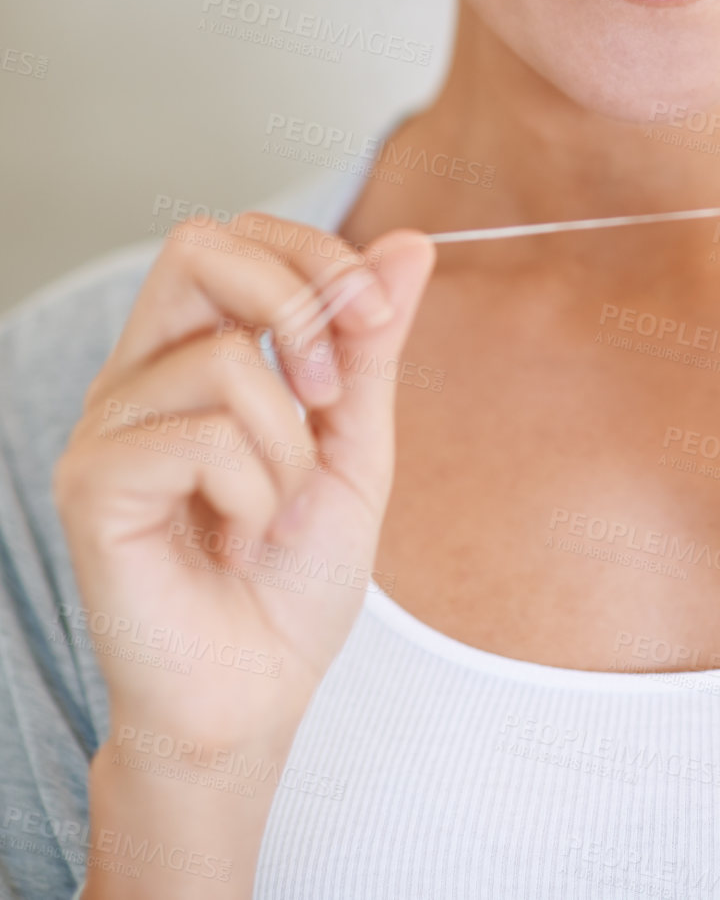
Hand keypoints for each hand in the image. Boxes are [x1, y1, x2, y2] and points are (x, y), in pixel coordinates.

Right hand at [54, 211, 434, 752]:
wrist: (256, 698)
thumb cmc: (295, 576)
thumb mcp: (356, 443)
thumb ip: (372, 345)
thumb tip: (413, 244)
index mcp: (192, 351)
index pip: (236, 234)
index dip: (316, 256)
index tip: (375, 320)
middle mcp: (138, 375)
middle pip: (199, 245)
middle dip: (299, 304)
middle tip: (330, 400)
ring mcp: (107, 428)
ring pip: (228, 361)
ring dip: (290, 449)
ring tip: (275, 514)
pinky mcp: (92, 485)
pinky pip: (202, 439)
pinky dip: (254, 497)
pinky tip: (239, 545)